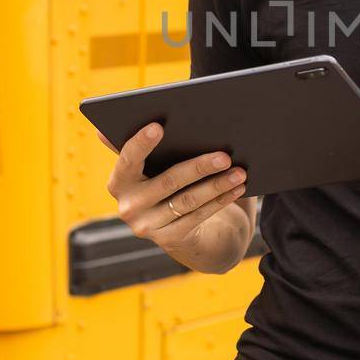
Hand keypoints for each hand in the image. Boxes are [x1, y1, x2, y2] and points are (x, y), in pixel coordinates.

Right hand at [99, 123, 247, 250]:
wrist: (182, 231)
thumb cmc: (169, 184)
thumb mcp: (156, 167)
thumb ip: (149, 146)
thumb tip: (145, 120)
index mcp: (119, 181)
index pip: (127, 160)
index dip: (141, 143)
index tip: (158, 126)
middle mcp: (128, 206)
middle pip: (167, 181)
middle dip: (199, 166)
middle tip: (225, 155)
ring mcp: (147, 226)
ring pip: (187, 200)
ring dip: (217, 184)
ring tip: (240, 172)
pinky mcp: (169, 240)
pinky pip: (199, 216)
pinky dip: (220, 200)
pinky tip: (238, 188)